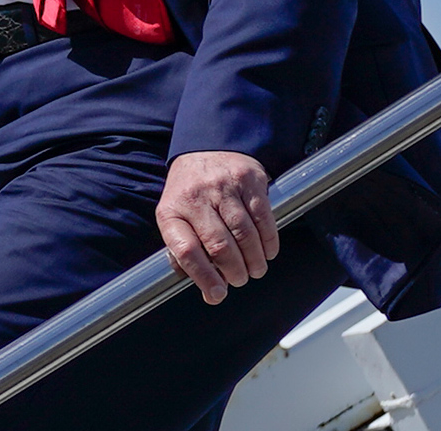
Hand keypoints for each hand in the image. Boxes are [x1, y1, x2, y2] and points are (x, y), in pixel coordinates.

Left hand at [155, 151, 278, 304]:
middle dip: (234, 272)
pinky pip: (263, 217)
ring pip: (244, 234)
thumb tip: (206, 288)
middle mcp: (196, 197)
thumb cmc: (190, 191)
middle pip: (219, 245)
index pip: (185, 250)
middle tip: (240, 280)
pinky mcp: (248, 180)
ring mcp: (223, 186)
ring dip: (253, 260)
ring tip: (255, 270)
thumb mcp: (175, 215)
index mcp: (172, 210)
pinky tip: (267, 252)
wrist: (206, 146)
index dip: (203, 276)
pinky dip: (268, 241)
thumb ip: (184, 249)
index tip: (216, 294)